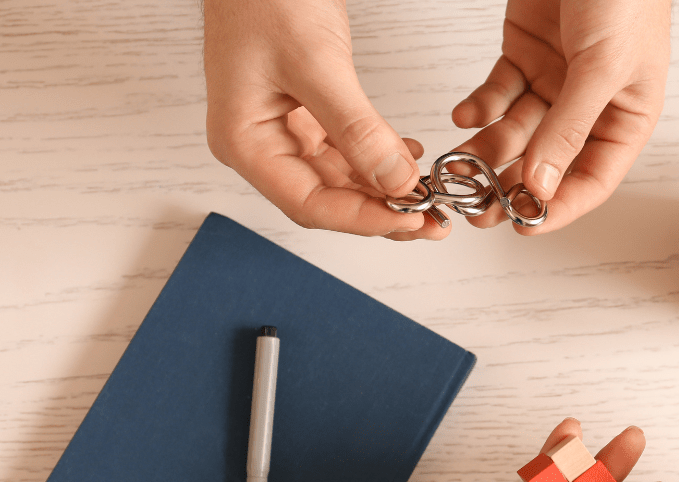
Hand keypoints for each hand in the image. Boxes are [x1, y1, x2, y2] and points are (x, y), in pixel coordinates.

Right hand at [203, 0, 446, 239]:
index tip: (411, 219)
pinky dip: (379, 157)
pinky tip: (410, 157)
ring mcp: (281, 129)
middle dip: (382, 212)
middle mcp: (260, 144)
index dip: (364, 219)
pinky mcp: (303, 111)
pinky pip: (345, 150)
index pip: (309, 204)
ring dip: (385, 189)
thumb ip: (356, 129)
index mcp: (244, 143)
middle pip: (327, 200)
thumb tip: (396, 183)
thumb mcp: (316, 63)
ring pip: (340, 179)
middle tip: (433, 222)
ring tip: (431, 195)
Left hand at [450, 0, 670, 233]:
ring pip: (516, 133)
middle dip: (511, 184)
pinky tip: (462, 118)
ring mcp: (556, 83)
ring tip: (460, 165)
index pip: (592, 180)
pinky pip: (497, 94)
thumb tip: (543, 187)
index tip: (524, 224)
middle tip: (477, 208)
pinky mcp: (525, 56)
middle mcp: (590, 107)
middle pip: (546, 162)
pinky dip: (478, 107)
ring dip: (486, 149)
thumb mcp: (601, 67)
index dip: (559, 206)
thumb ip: (569, 130)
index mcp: (626, 118)